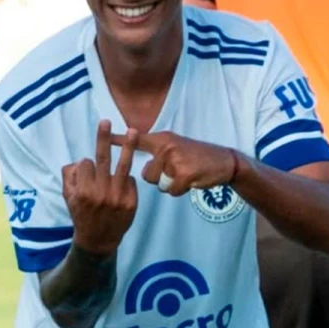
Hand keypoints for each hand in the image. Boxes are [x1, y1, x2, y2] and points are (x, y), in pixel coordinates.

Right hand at [63, 120, 138, 254]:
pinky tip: (120, 187)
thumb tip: (80, 161)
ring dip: (128, 146)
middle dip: (103, 138)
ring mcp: (118, 198)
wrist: (98, 240)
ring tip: (133, 131)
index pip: (86, 163)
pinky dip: (125, 180)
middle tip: (106, 121)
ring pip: (123, 166)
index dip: (86, 166)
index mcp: (83, 191)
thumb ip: (69, 177)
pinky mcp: (131, 202)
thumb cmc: (81, 215)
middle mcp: (100, 193)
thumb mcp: (68, 198)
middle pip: (103, 158)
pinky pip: (129, 180)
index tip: (86, 174)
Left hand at [113, 131, 239, 196]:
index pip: (138, 139)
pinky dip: (181, 190)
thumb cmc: (199, 157)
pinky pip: (171, 190)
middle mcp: (167, 147)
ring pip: (159, 183)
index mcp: (163, 139)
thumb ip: (160, 152)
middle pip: (147, 174)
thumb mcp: (178, 147)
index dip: (119, 139)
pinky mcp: (183, 174)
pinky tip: (191, 180)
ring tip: (185, 174)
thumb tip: (144, 167)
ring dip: (170, 184)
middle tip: (177, 171)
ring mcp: (175, 160)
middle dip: (159, 178)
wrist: (224, 161)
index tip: (104, 136)